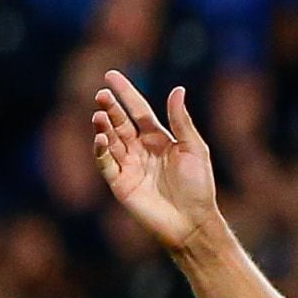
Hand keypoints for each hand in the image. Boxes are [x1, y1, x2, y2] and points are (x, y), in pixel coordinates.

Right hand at [91, 70, 223, 251]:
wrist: (193, 221)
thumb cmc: (199, 185)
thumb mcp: (194, 148)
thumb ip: (181, 121)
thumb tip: (177, 89)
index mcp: (158, 138)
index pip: (137, 109)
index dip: (125, 92)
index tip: (111, 76)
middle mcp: (140, 149)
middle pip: (120, 122)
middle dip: (110, 108)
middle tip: (101, 94)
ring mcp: (128, 165)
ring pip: (110, 140)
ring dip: (103, 127)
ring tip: (98, 115)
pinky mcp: (120, 183)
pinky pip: (106, 164)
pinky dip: (100, 151)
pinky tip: (100, 138)